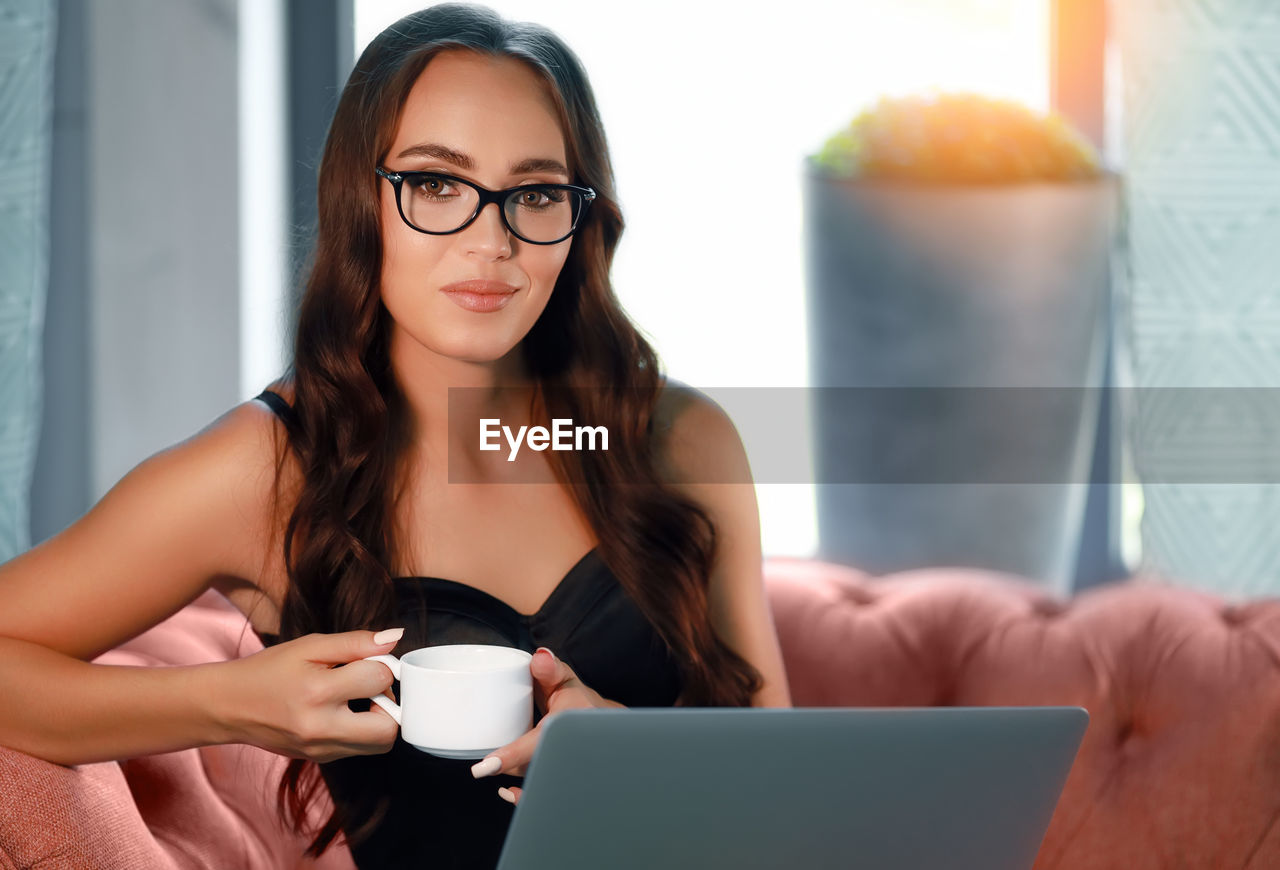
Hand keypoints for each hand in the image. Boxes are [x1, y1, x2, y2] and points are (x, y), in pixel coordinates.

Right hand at [212, 628, 404, 763]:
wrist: (228, 707)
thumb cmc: (269, 670)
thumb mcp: (310, 646)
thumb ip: (355, 642)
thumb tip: (395, 638)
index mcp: (318, 693)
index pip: (378, 679)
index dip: (382, 663)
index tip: (369, 659)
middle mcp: (321, 728)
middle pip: (389, 729)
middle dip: (391, 704)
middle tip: (371, 687)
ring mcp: (321, 750)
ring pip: (379, 744)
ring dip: (380, 719)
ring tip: (357, 698)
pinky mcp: (320, 759)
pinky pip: (359, 749)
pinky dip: (361, 729)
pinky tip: (342, 710)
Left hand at [469, 647, 622, 804]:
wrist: (604, 726)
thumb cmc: (578, 701)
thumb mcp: (566, 680)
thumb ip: (550, 670)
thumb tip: (539, 657)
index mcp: (570, 722)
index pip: (538, 742)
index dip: (512, 756)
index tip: (486, 767)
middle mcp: (573, 749)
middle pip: (535, 766)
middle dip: (512, 767)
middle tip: (487, 764)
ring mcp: (572, 769)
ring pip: (540, 782)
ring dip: (519, 782)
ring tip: (499, 774)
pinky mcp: (566, 780)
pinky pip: (547, 795)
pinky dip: (527, 797)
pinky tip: (510, 792)